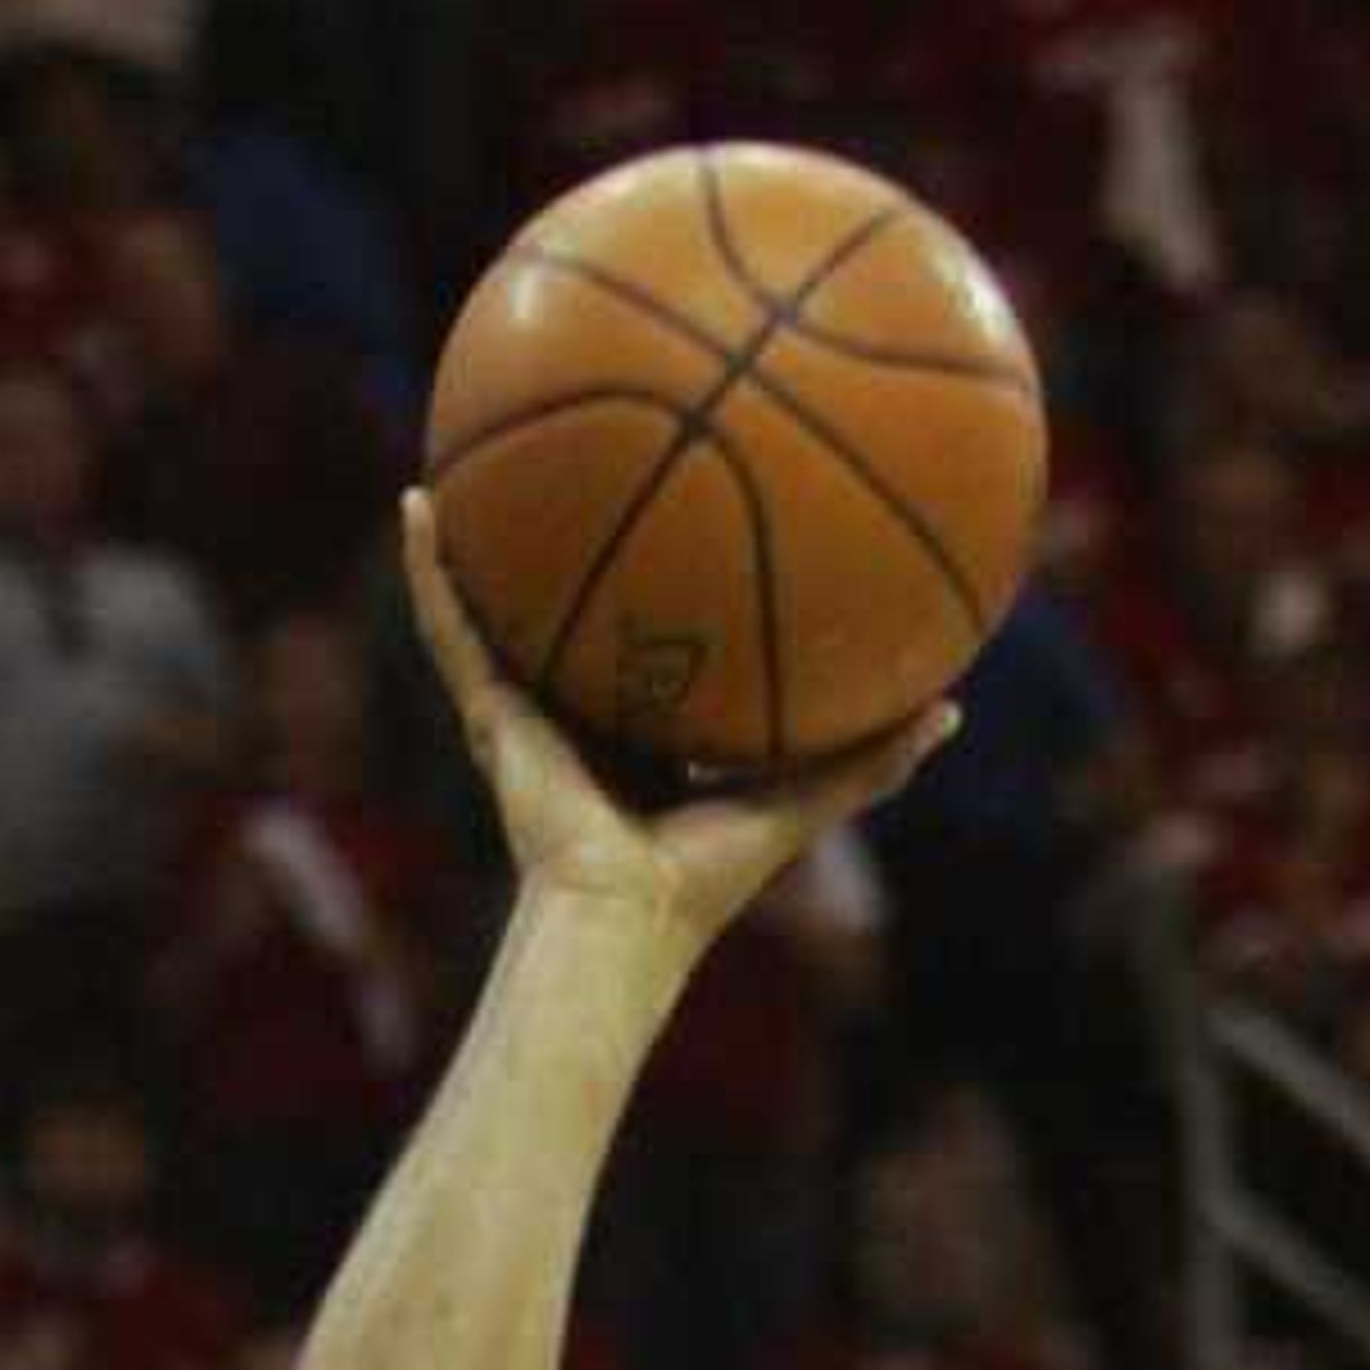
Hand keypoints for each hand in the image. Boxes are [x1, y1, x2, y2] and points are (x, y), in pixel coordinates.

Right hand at [401, 492, 954, 959]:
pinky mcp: (487, 714)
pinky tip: (418, 500)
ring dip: (481, 535)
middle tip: (583, 455)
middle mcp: (583, 715)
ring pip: (499, 606)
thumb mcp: (802, 800)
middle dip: (573, 543)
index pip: (657, 646)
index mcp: (649, 732)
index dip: (667, 588)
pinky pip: (451, 627)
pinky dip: (430, 569)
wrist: (625, 917)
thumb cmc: (708, 878)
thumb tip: (951, 710)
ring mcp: (527, 712)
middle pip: (576, 610)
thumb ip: (871, 758)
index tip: (685, 517)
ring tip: (467, 453)